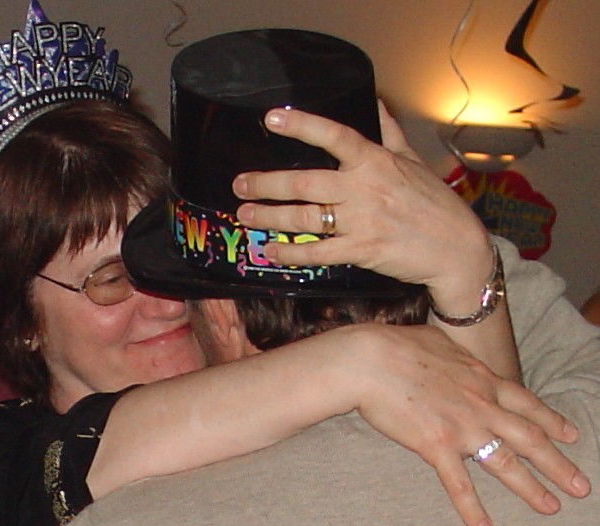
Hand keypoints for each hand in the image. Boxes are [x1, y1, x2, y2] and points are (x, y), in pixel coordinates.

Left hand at [232, 102, 492, 313]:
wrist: (457, 249)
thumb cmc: (434, 203)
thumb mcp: (414, 160)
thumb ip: (389, 131)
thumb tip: (377, 100)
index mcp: (376, 161)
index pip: (334, 135)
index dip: (301, 124)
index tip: (271, 118)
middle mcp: (365, 188)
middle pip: (305, 183)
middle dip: (266, 184)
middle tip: (240, 184)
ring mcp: (363, 220)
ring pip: (305, 218)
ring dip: (270, 217)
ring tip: (245, 215)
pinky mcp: (363, 250)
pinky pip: (319, 252)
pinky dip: (292, 253)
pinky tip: (272, 251)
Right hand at [345, 323, 589, 525]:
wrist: (371, 359)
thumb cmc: (397, 344)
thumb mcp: (437, 341)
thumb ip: (456, 355)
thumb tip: (456, 357)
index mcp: (481, 379)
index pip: (525, 403)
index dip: (551, 420)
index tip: (571, 435)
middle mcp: (481, 405)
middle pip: (530, 437)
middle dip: (558, 463)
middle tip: (581, 486)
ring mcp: (462, 427)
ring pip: (506, 463)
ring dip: (532, 488)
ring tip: (551, 508)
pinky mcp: (436, 445)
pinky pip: (459, 484)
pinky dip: (473, 509)